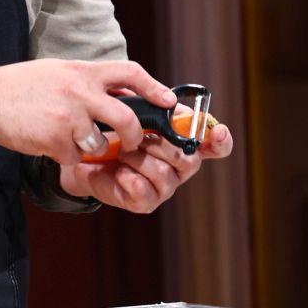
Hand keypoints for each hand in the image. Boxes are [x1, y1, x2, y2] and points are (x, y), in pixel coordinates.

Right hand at [0, 59, 176, 165]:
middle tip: (132, 143)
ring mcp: (69, 117)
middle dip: (135, 136)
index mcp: (83, 71)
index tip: (169, 101)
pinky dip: (65, 155)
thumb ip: (87, 81)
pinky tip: (48, 143)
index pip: (130, 73)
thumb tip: (118, 93)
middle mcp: (80, 92)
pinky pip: (74, 156)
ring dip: (92, 148)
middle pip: (127, 118)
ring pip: (101, 143)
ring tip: (73, 140)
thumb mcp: (58, 72)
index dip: (155, 88)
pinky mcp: (56, 140)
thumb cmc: (20, 86)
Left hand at [60, 120, 234, 213]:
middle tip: (139, 136)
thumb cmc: (115, 132)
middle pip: (190, 160)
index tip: (217, 131)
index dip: (221, 140)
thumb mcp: (135, 113)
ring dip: (139, 159)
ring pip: (164, 173)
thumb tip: (171, 105)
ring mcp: (165, 186)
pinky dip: (128, 176)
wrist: (86, 156)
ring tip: (123, 153)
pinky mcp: (146, 202)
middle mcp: (181, 167)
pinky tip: (119, 171)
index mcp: (185, 143)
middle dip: (162, 145)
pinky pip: (143, 190)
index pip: (217, 145)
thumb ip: (157, 109)